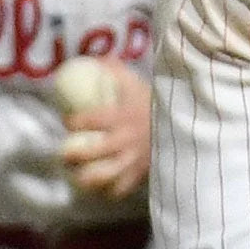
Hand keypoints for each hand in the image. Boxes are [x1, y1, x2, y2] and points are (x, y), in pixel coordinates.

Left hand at [57, 59, 153, 200]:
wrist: (185, 122)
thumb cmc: (156, 103)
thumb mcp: (138, 83)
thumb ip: (117, 70)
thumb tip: (100, 57)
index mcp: (120, 117)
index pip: (88, 120)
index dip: (73, 122)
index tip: (67, 121)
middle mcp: (124, 140)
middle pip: (91, 152)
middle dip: (71, 155)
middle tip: (63, 154)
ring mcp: (133, 159)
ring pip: (104, 175)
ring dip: (86, 179)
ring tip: (76, 177)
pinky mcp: (142, 172)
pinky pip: (122, 187)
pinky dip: (110, 191)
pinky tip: (101, 190)